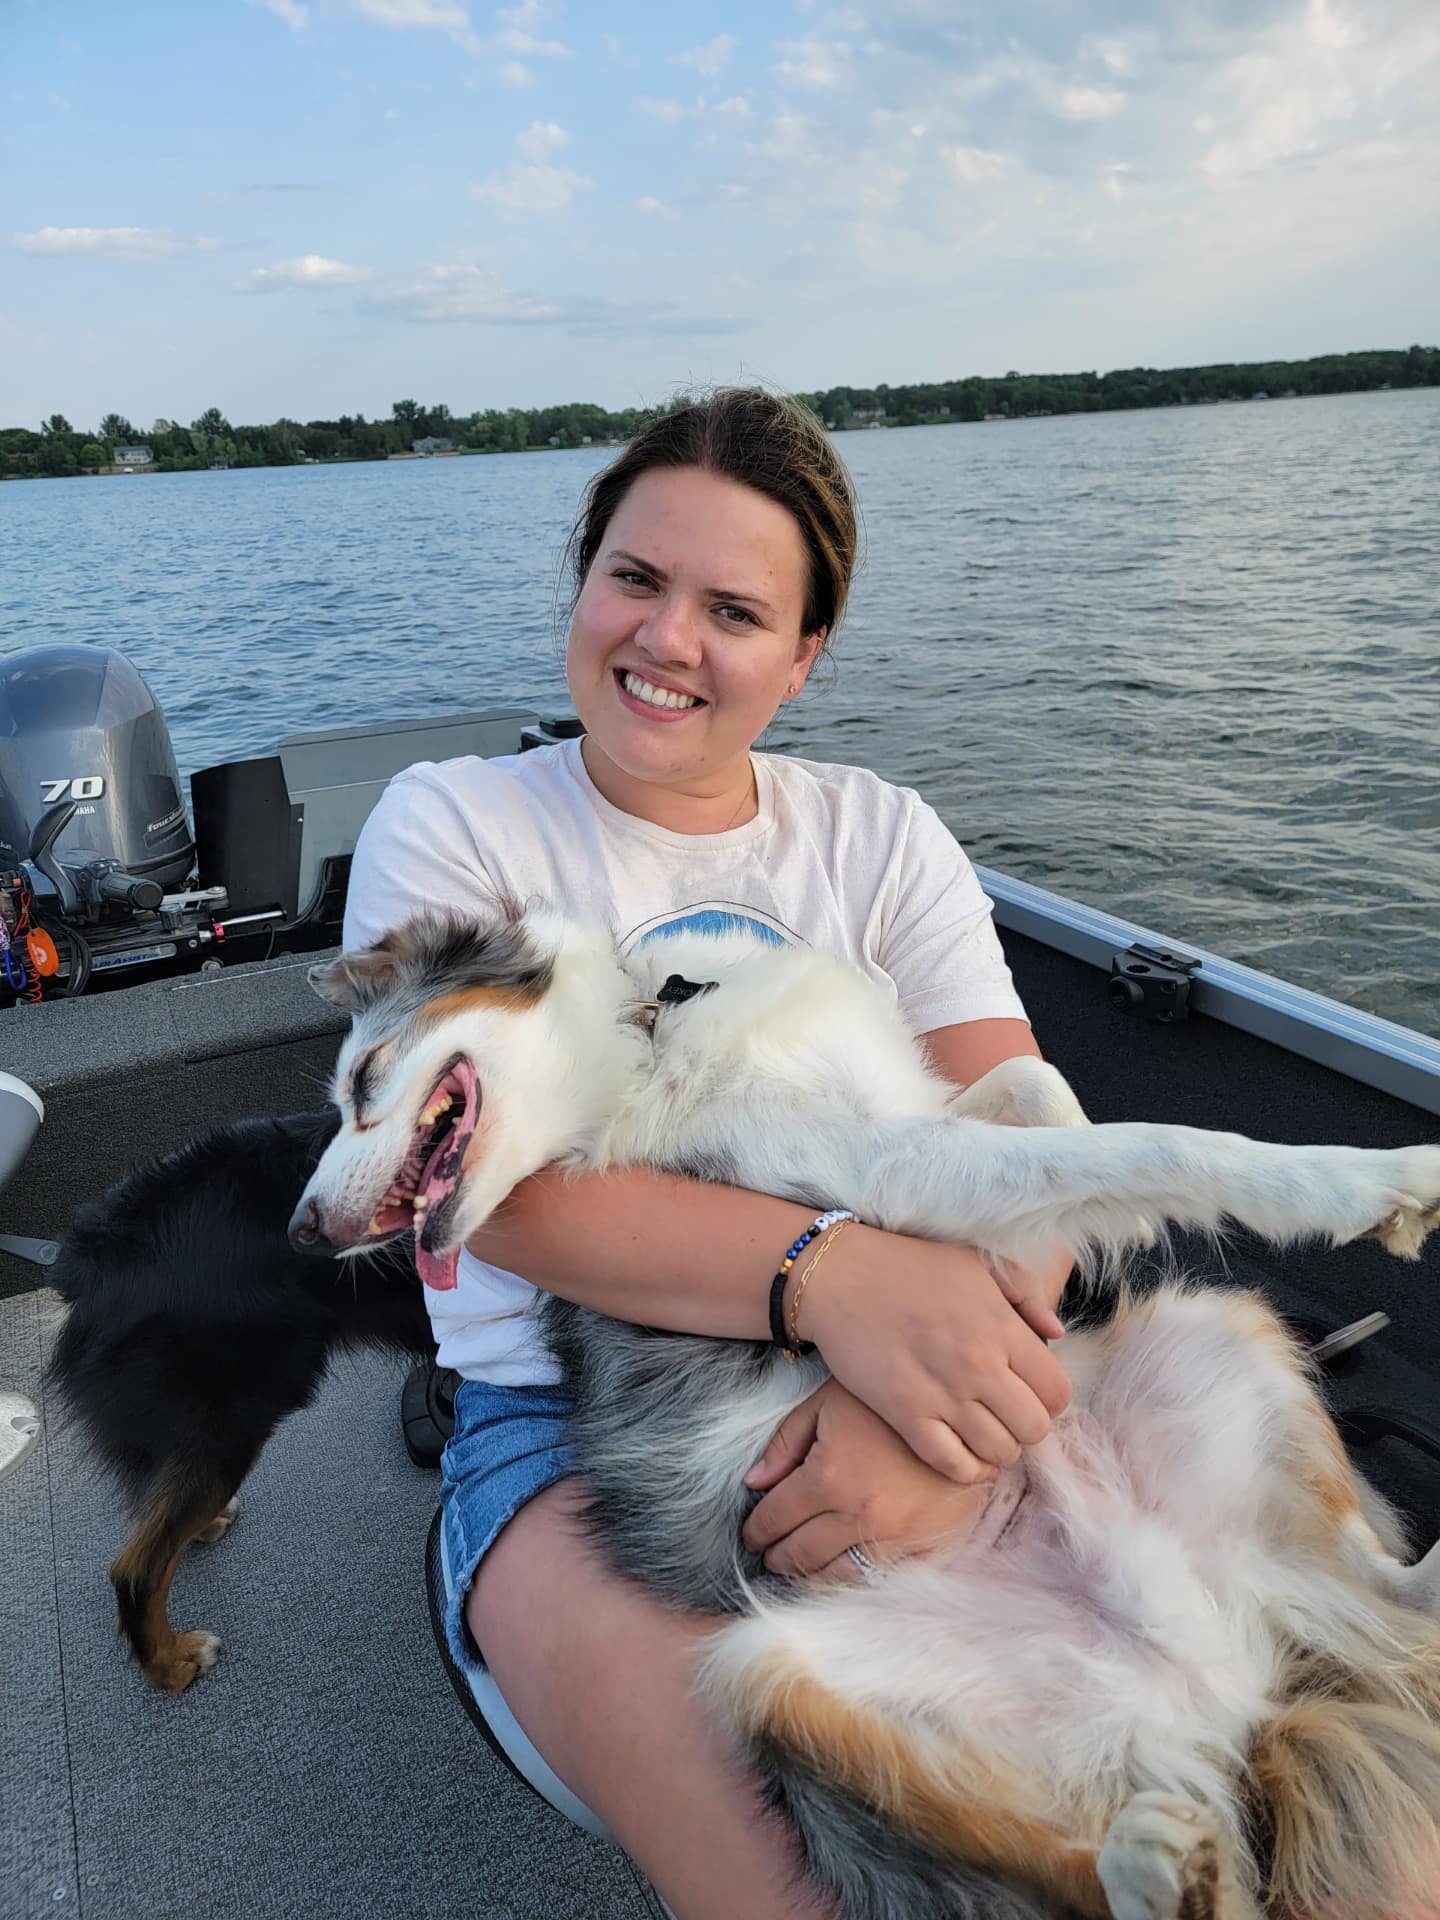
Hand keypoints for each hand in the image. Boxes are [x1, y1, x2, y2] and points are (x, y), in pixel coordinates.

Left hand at [741, 1379, 992, 1577]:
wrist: (963, 1407)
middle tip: (771, 1554)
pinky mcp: (926, 1547)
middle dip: (778, 1556)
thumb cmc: (887, 1399)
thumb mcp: (827, 1403)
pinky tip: (846, 1569)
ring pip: (837, 1576)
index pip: (775, 1518)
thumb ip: (785, 1443)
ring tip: (801, 1566)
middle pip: (801, 1554)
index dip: (756, 1530)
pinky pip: (881, 1578)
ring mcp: (895, 1536)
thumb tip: (753, 1482)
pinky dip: (857, 1579)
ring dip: (812, 1576)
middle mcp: (858, 1514)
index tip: (752, 1535)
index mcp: (828, 1477)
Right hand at [798, 1228, 1072, 1483]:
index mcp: (1001, 1326)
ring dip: (998, 1449)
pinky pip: (952, 1464)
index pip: (1056, 1391)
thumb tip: (1056, 1331)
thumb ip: (1026, 1294)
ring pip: (998, 1452)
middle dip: (1027, 1427)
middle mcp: (977, 1364)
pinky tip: (965, 1454)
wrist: (839, 1276)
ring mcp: (941, 1393)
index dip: (1050, 1399)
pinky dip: (967, 1469)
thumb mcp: (978, 1262)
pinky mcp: (904, 1414)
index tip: (1030, 1392)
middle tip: (1008, 1415)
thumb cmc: (910, 1264)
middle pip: (1034, 1429)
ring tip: (985, 1432)